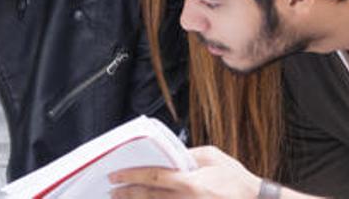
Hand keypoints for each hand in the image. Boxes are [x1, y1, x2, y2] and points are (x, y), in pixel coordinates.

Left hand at [108, 145, 259, 198]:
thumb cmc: (235, 178)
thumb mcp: (211, 156)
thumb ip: (187, 154)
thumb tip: (168, 156)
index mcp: (190, 182)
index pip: (153, 177)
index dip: (131, 176)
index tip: (115, 176)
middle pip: (148, 196)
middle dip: (127, 193)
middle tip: (112, 190)